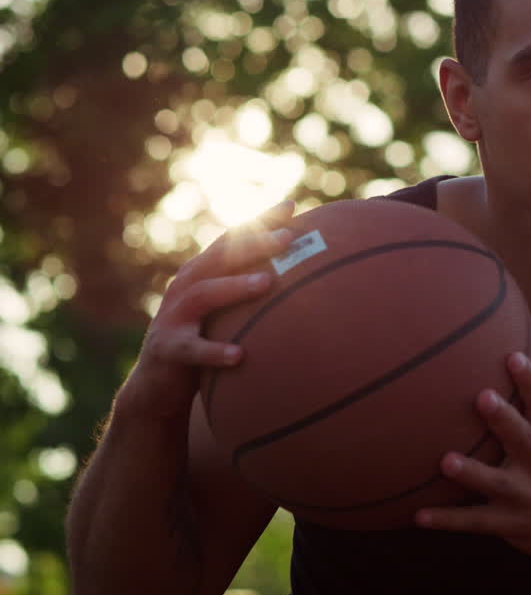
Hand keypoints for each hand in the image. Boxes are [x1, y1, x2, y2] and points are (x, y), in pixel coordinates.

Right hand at [115, 201, 295, 419]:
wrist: (157, 389)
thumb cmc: (204, 343)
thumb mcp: (226, 313)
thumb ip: (253, 291)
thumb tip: (308, 277)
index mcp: (201, 275)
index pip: (231, 241)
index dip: (259, 222)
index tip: (292, 205)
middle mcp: (184, 288)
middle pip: (219, 258)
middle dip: (253, 244)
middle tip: (288, 238)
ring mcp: (173, 318)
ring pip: (203, 294)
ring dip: (234, 286)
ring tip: (267, 282)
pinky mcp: (168, 350)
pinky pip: (192, 349)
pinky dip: (214, 351)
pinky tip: (240, 356)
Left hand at [415, 341, 530, 567]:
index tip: (514, 356)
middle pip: (524, 440)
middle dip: (506, 420)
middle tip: (483, 396)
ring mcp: (526, 498)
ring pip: (497, 484)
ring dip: (472, 473)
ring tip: (445, 460)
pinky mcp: (510, 524)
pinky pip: (476, 522)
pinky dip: (448, 520)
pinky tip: (418, 516)